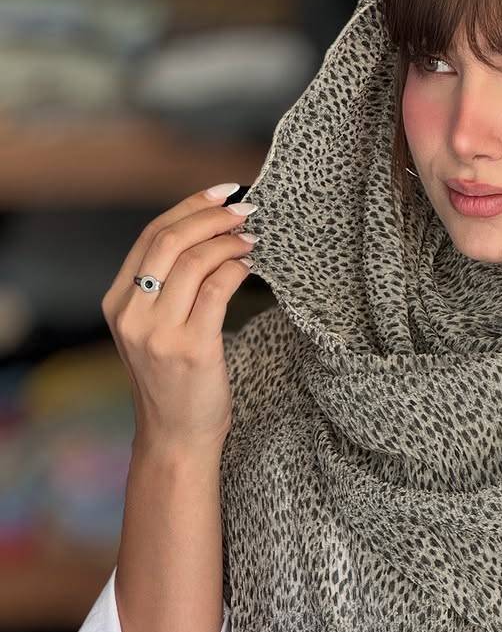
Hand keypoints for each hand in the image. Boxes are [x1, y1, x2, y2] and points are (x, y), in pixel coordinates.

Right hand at [102, 183, 259, 451]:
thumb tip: (209, 236)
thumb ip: (167, 289)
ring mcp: (159, 331)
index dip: (189, 206)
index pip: (150, 236)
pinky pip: (217, 289)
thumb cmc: (175, 384)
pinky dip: (237, 268)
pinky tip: (251, 264)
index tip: (222, 193)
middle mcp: (132, 314)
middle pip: (170, 240)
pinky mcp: (191, 347)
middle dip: (212, 215)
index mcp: (118, 303)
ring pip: (194, 260)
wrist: (176, 438)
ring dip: (230, 240)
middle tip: (246, 208)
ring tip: (253, 238)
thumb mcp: (154, 331)